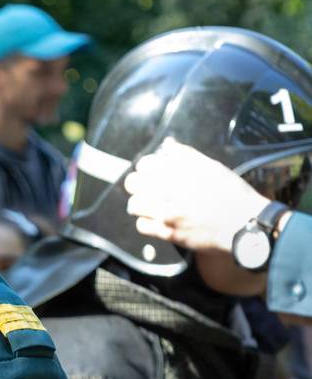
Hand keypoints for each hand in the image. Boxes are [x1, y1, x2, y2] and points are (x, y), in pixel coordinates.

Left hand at [124, 138, 270, 253]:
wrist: (246, 223)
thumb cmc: (232, 194)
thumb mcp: (212, 167)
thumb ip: (186, 156)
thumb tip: (167, 146)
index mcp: (181, 171)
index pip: (145, 164)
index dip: (147, 167)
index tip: (152, 171)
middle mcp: (170, 190)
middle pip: (133, 183)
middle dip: (139, 184)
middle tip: (148, 188)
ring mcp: (166, 213)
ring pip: (134, 205)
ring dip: (141, 204)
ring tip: (151, 206)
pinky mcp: (167, 232)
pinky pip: (141, 226)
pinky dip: (146, 223)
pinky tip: (156, 220)